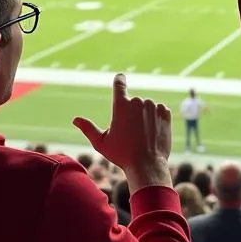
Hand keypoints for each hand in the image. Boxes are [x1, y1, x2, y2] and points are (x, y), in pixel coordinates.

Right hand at [74, 74, 171, 189]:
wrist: (147, 164)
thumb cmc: (122, 155)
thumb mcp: (101, 143)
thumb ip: (88, 129)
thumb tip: (75, 119)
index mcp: (121, 105)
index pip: (119, 84)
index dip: (119, 80)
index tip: (120, 77)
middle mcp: (138, 101)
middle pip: (133, 102)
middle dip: (131, 113)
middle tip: (130, 133)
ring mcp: (153, 106)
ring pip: (146, 107)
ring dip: (144, 116)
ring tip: (142, 135)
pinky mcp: (165, 113)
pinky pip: (159, 111)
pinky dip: (156, 119)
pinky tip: (152, 132)